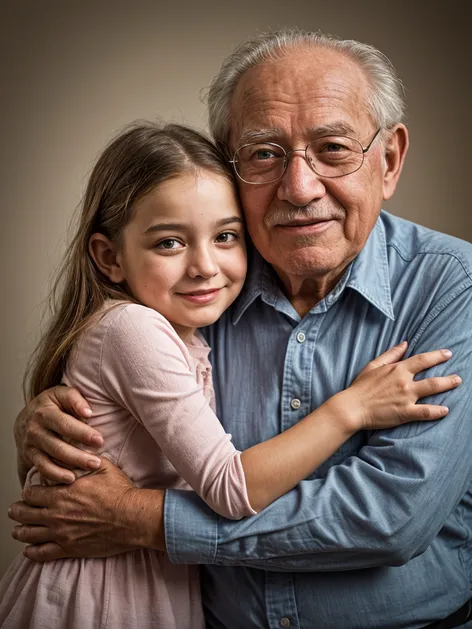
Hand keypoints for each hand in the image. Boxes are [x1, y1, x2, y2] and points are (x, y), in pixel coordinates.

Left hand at [9, 458, 165, 560]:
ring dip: (20, 531)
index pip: (31, 493)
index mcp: (62, 493)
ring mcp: (61, 534)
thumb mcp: (102, 466)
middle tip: (14, 510)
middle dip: (17, 511)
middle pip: (25, 514)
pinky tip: (29, 550)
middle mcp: (56, 514)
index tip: (29, 492)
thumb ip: (83, 460)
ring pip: (29, 535)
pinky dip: (32, 552)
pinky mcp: (69, 549)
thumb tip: (73, 451)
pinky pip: (42, 554)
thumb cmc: (120, 491)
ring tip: (17, 530)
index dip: (27, 492)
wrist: (133, 517)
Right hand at [15, 385, 103, 483]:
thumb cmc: (51, 404)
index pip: (65, 424)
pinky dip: (53, 477)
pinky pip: (40, 470)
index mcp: (44, 413)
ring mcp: (30, 446)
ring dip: (63, 472)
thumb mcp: (62, 394)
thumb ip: (75, 398)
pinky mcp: (29, 457)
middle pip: (57, 447)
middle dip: (77, 457)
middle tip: (96, 463)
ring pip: (47, 461)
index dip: (82, 433)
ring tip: (79, 478)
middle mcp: (34, 430)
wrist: (27, 416)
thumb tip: (88, 412)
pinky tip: (67, 481)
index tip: (100, 441)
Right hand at [335, 342, 460, 431]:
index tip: (448, 354)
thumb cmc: (360, 387)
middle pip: (432, 377)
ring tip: (456, 385)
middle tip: (459, 377)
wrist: (352, 407)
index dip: (437, 356)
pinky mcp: (405, 413)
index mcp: (397, 370)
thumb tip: (404, 344)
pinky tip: (446, 410)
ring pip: (432, 391)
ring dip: (447, 387)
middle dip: (448, 376)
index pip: (422, 360)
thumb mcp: (373, 366)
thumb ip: (391, 354)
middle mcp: (404, 382)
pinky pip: (425, 412)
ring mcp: (406, 398)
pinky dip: (437, 411)